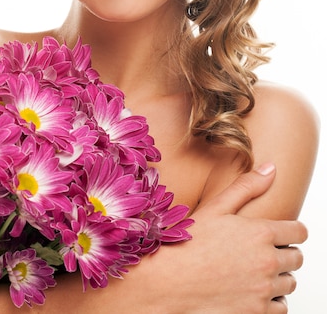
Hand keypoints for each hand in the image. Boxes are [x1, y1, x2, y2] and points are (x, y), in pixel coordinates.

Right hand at [184, 163, 305, 312]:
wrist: (170, 282)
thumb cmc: (188, 242)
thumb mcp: (216, 207)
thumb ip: (247, 186)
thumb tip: (271, 169)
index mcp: (261, 232)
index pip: (299, 231)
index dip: (292, 231)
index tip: (282, 233)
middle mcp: (268, 261)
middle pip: (297, 258)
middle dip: (284, 253)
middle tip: (259, 252)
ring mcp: (264, 290)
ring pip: (289, 283)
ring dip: (278, 277)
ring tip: (252, 271)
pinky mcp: (258, 313)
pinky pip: (281, 308)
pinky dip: (271, 301)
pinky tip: (251, 291)